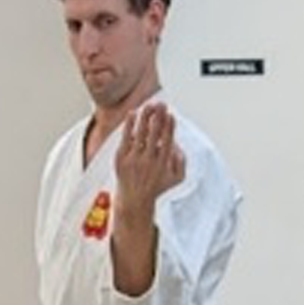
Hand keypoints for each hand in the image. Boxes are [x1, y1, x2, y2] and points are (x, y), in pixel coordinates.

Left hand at [113, 100, 185, 216]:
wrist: (133, 200)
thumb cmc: (156, 187)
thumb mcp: (176, 179)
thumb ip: (182, 162)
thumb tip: (178, 145)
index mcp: (162, 164)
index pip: (167, 140)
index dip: (169, 126)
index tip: (170, 115)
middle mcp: (148, 160)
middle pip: (154, 133)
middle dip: (159, 116)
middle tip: (161, 104)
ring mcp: (133, 159)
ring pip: (140, 133)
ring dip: (145, 117)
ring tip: (149, 105)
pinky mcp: (121, 158)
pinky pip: (125, 137)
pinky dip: (129, 124)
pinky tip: (132, 113)